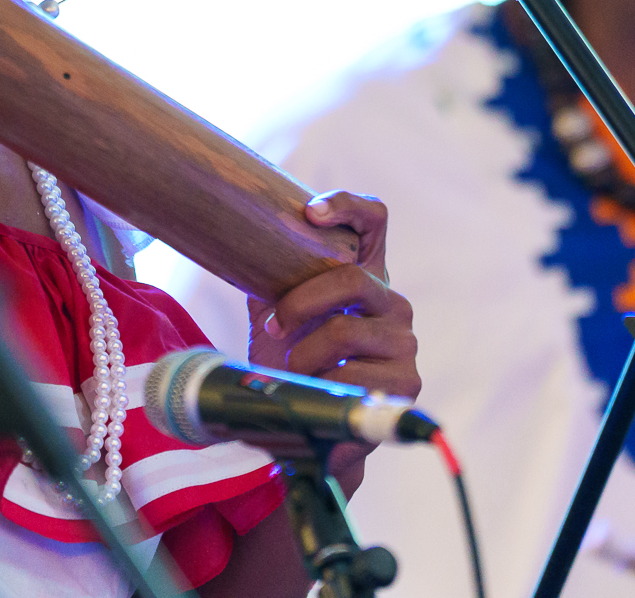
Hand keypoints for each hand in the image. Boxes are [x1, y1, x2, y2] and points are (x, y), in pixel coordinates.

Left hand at [245, 191, 418, 484]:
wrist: (310, 428)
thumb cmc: (293, 368)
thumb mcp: (278, 316)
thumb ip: (270, 279)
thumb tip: (230, 241)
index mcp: (366, 277)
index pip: (373, 220)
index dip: (346, 206)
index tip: (310, 213)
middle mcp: (393, 304)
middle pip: (350, 277)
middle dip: (300, 303)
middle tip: (273, 328)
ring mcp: (403, 343)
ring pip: (344, 330)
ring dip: (302, 356)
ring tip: (292, 373)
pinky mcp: (405, 384)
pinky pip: (353, 375)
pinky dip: (321, 386)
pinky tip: (315, 395)